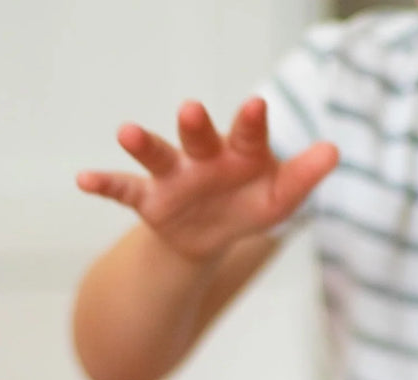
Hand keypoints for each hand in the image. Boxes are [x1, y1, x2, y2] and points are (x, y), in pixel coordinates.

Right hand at [76, 97, 338, 262]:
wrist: (212, 237)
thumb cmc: (249, 205)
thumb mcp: (279, 199)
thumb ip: (304, 176)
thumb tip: (334, 150)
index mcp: (239, 153)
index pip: (247, 135)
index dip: (250, 122)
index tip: (255, 105)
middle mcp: (203, 157)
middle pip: (198, 137)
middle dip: (195, 125)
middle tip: (191, 109)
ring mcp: (173, 177)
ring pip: (157, 156)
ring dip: (143, 143)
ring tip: (126, 132)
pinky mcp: (149, 200)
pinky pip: (123, 189)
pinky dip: (104, 185)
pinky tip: (83, 180)